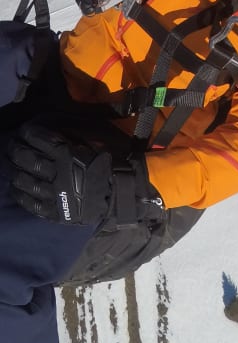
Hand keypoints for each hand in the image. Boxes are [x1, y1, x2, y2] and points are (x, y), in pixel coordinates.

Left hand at [8, 121, 162, 224]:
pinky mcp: (56, 212)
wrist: (122, 193)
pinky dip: (20, 195)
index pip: (39, 139)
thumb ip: (72, 139)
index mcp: (69, 154)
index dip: (27, 133)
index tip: (23, 131)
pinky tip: (17, 188)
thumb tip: (54, 130)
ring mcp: (55, 194)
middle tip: (11, 146)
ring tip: (12, 167)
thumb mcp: (94, 144)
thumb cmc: (111, 164)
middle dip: (15, 150)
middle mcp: (58, 173)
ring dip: (15, 172)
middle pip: (27, 159)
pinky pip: (31, 204)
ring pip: (25, 181)